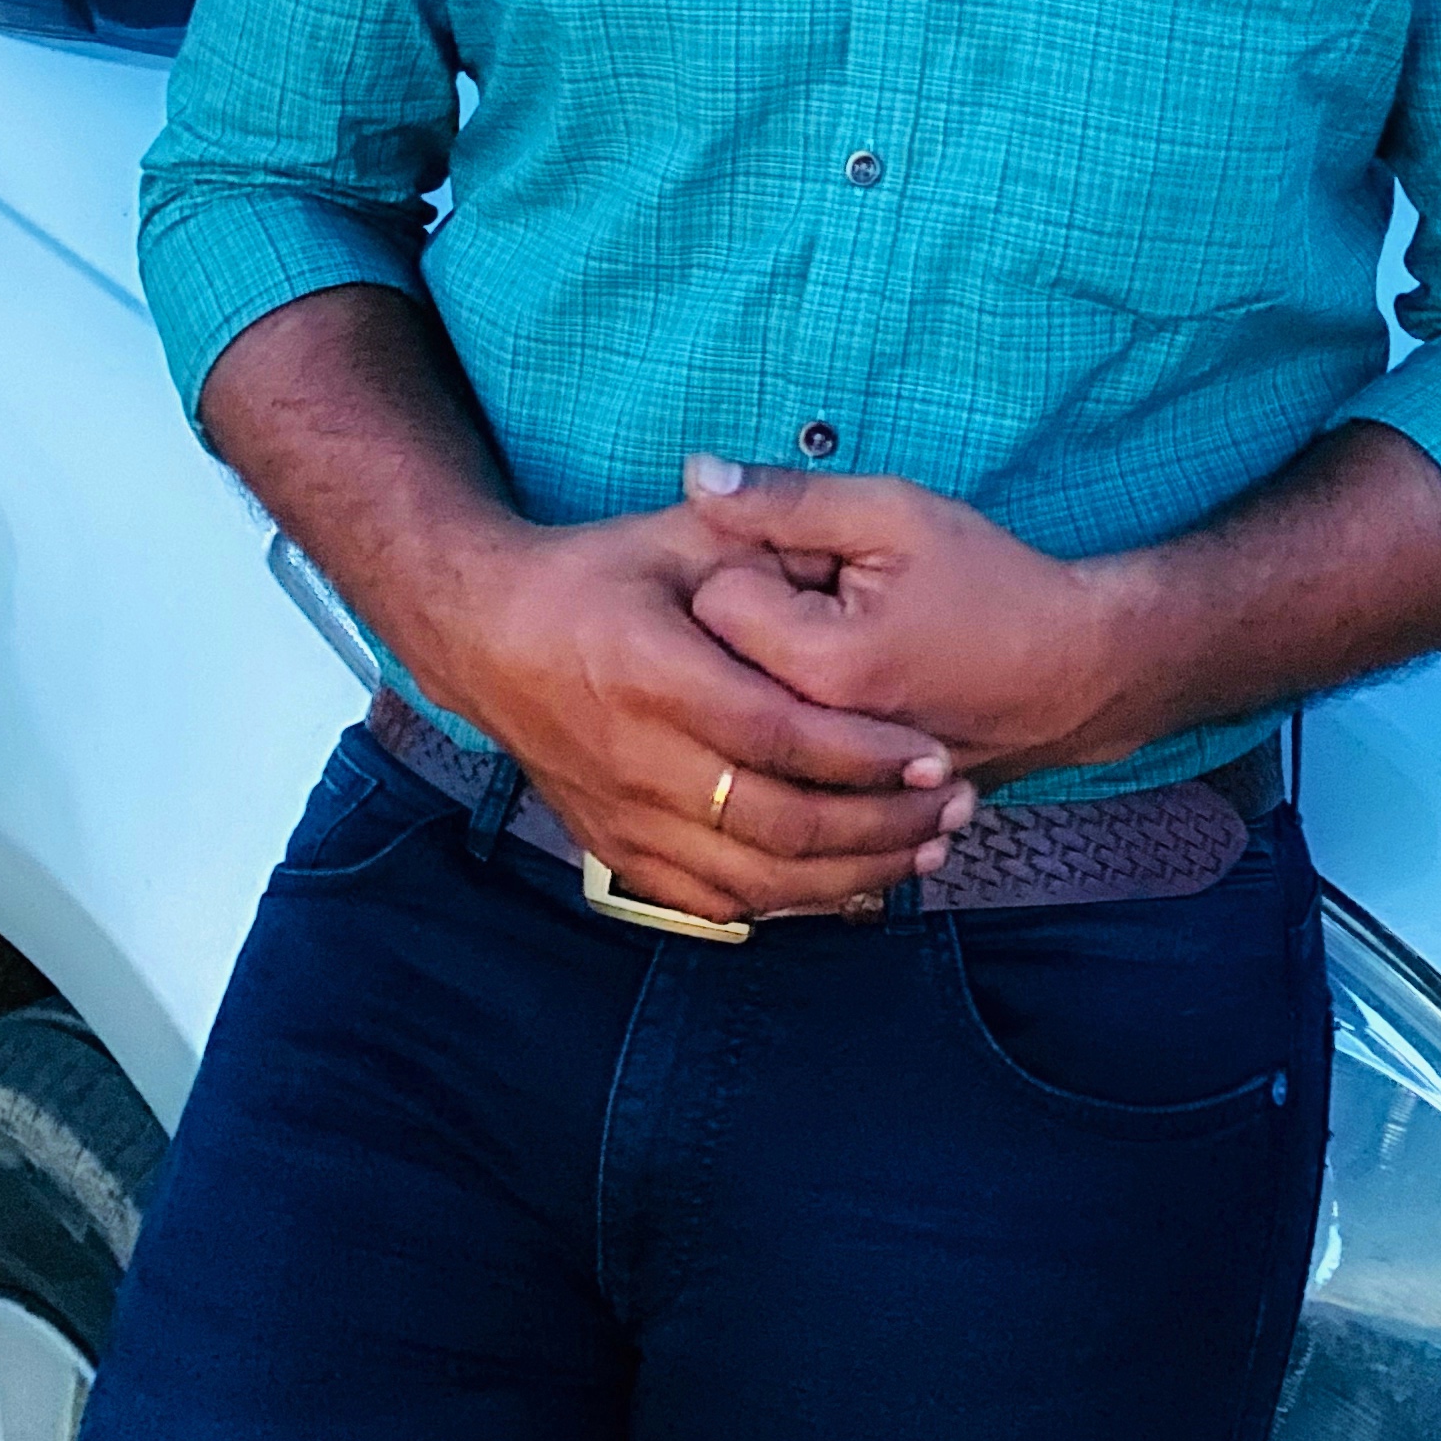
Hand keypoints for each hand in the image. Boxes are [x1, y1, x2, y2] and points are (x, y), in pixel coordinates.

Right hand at [439, 492, 976, 923]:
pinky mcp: (616, 850)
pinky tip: (845, 886)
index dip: (866, 754)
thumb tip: (838, 544)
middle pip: (777, 823)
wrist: (488, 635)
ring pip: (752, 880)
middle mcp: (636, 758)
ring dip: (847, 876)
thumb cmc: (595, 577)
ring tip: (922, 853)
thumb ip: (761, 540)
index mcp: (656, 674)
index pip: (781, 736)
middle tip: (951, 811)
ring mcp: (622, 816)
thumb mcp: (678, 536)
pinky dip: (786, 904)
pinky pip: (711, 902)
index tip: (934, 754)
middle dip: (878, 825)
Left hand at [682, 459, 1124, 782]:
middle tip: (825, 594)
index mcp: (817, 663)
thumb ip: (787, 497)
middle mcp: (808, 736)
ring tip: (839, 636)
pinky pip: (772, 746)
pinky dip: (790, 706)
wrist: (1068, 674)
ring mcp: (822, 777)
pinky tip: (842, 681)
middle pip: (714, 658)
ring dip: (768, 663)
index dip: (751, 558)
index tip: (807, 557)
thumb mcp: (894, 513)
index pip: (710, 597)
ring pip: (739, 705)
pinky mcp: (836, 795)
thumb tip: (695, 473)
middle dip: (753, 614)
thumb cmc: (991, 584)